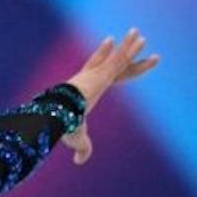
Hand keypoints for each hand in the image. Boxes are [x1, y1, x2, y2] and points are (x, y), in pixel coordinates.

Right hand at [62, 28, 158, 164]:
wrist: (57, 115)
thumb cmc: (64, 125)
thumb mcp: (77, 139)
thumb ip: (82, 148)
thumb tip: (80, 162)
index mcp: (87, 88)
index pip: (102, 74)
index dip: (109, 63)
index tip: (112, 50)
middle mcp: (92, 79)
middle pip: (114, 64)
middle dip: (125, 54)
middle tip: (135, 41)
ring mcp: (98, 76)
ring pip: (119, 59)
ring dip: (129, 47)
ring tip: (139, 34)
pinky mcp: (102, 75)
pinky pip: (120, 60)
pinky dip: (128, 49)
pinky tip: (138, 37)